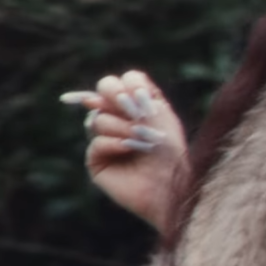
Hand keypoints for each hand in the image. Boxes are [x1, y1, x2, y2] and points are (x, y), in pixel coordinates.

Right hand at [63, 70, 187, 231]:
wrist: (173, 184)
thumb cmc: (172, 151)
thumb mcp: (160, 115)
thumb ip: (135, 96)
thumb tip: (92, 96)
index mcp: (138, 106)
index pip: (123, 80)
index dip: (129, 84)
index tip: (143, 95)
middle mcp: (119, 119)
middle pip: (104, 89)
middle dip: (117, 96)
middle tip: (133, 111)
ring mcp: (105, 139)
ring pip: (99, 119)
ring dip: (123, 128)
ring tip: (142, 141)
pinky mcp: (97, 161)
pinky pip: (96, 143)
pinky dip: (114, 144)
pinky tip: (130, 150)